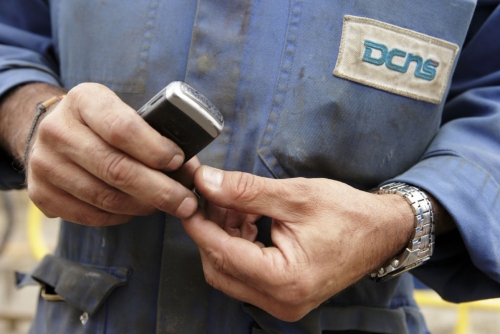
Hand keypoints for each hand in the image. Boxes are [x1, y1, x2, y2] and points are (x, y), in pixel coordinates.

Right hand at [25, 83, 198, 224]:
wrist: (55, 133)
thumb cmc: (103, 124)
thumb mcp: (124, 112)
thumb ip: (154, 135)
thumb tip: (188, 170)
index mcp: (83, 100)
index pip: (122, 128)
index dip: (155, 149)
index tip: (179, 162)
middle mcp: (57, 130)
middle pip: (116, 169)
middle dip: (160, 190)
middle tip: (186, 203)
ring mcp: (43, 163)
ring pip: (104, 197)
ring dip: (143, 206)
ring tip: (166, 205)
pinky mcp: (40, 193)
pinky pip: (90, 215)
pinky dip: (120, 216)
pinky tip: (135, 209)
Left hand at [182, 166, 413, 320]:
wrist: (382, 232)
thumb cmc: (348, 214)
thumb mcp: (295, 196)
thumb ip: (245, 191)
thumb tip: (206, 182)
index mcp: (285, 279)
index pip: (222, 253)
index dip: (199, 224)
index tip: (188, 199)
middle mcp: (281, 301)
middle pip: (220, 268)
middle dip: (210, 230)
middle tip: (213, 197)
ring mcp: (283, 303)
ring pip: (229, 272)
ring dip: (224, 237)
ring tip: (236, 205)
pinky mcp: (284, 296)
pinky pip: (246, 275)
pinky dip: (238, 246)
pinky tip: (247, 220)